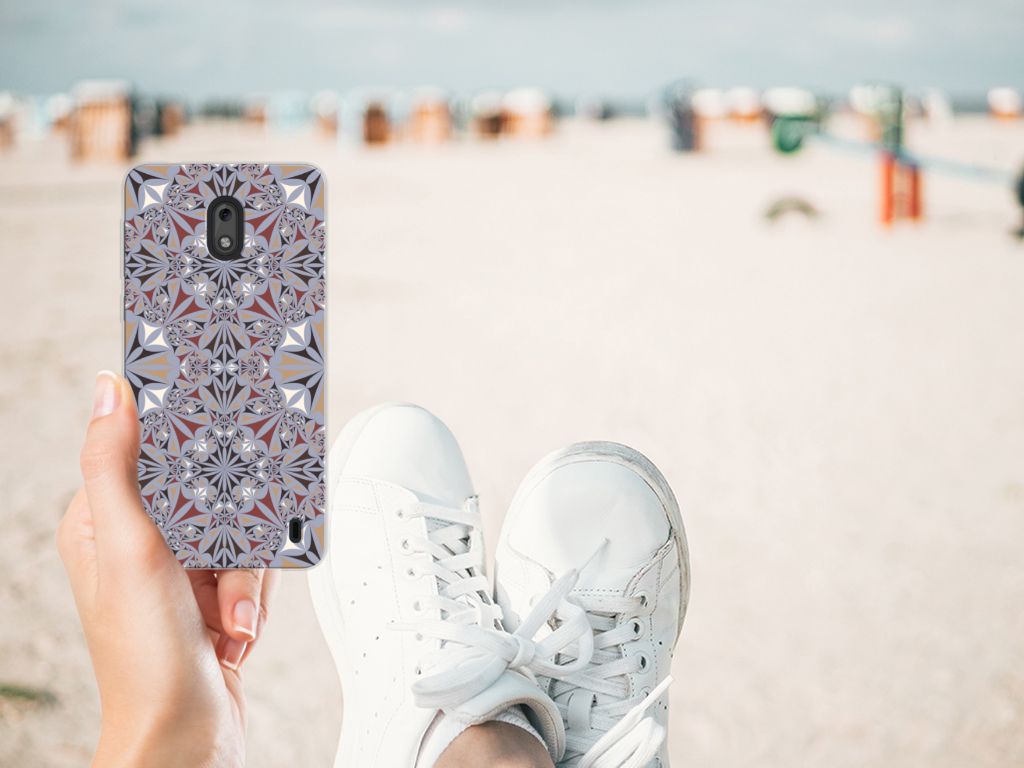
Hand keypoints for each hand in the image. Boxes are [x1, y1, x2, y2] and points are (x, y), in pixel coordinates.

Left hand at [57, 372, 276, 767]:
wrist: (185, 738)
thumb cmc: (146, 659)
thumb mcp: (129, 549)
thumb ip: (115, 467)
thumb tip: (108, 392)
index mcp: (102, 521)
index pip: (148, 451)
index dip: (187, 442)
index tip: (219, 429)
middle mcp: (139, 542)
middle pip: (210, 492)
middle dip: (230, 537)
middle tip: (223, 567)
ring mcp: (179, 570)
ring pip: (240, 531)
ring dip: (244, 579)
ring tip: (227, 618)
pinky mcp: (211, 595)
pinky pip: (253, 567)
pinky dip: (252, 599)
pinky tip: (235, 630)